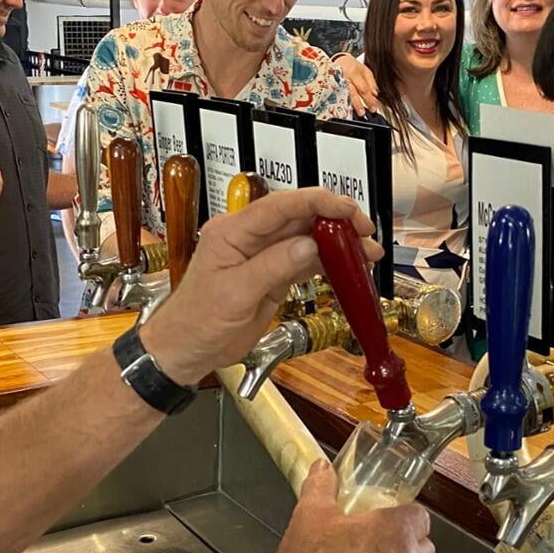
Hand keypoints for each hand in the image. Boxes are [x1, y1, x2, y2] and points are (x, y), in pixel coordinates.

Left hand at [137, 188, 381, 383]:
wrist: (187, 350)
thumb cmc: (195, 322)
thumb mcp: (235, 294)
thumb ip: (274, 267)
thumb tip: (308, 245)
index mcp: (232, 232)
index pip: (280, 205)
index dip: (316, 202)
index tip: (344, 208)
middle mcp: (248, 238)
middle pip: (299, 217)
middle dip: (336, 221)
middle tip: (364, 231)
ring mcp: (262, 256)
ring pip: (307, 238)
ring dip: (338, 243)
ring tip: (366, 252)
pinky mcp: (272, 275)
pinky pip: (305, 261)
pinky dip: (329, 262)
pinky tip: (348, 267)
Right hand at [335, 54, 379, 114]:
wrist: (337, 59)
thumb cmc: (351, 65)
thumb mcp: (364, 70)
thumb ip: (371, 82)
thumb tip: (375, 94)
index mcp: (354, 72)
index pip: (363, 88)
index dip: (369, 99)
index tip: (373, 108)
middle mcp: (344, 78)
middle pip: (352, 93)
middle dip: (359, 105)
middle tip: (364, 113)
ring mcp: (336, 83)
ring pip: (344, 96)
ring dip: (351, 105)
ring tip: (357, 113)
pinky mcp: (331, 86)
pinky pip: (337, 96)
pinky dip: (343, 104)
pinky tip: (347, 109)